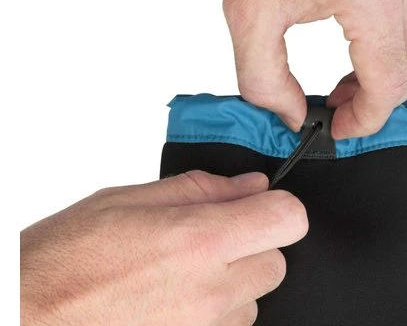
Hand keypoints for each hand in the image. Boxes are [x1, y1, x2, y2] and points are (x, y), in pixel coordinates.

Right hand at [20, 171, 307, 324]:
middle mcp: (210, 293)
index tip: (261, 207)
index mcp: (196, 241)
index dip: (278, 209)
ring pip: (253, 301)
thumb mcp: (125, 202)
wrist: (27, 320)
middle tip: (208, 242)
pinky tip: (171, 304)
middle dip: (252, 247)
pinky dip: (213, 315)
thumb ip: (199, 190)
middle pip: (275, 263)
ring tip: (177, 278)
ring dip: (231, 286)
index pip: (288, 220)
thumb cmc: (61, 263)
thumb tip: (250, 186)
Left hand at [211, 0, 406, 138]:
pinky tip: (357, 39)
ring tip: (347, 77)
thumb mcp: (246, 10)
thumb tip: (294, 114)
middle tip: (342, 106)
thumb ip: (265, 80)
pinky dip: (392, 35)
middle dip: (382, 99)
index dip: (364, 121)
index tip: (339, 128)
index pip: (390, 84)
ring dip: (390, 69)